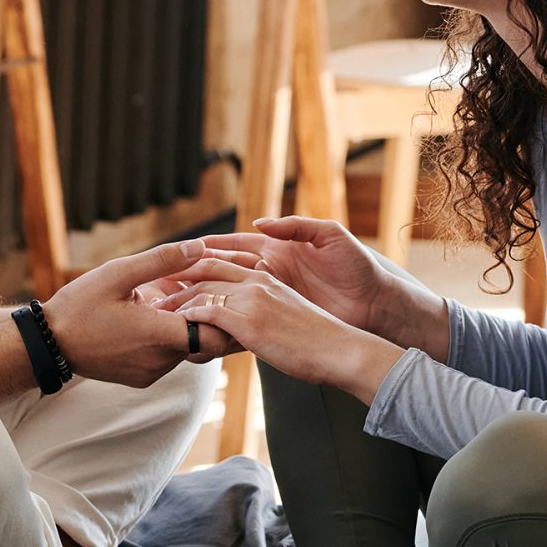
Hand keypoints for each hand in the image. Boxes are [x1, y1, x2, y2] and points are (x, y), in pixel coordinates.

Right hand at [44, 240, 238, 387]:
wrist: (49, 344)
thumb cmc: (80, 305)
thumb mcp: (118, 274)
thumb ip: (162, 260)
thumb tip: (200, 246)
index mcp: (158, 335)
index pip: (216, 335)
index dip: (221, 312)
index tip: (210, 290)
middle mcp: (160, 361)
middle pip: (204, 341)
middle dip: (202, 313)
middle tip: (189, 287)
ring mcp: (152, 372)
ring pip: (187, 349)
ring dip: (183, 325)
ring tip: (164, 298)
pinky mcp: (143, 378)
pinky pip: (168, 357)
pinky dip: (168, 338)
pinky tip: (150, 316)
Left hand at [163, 259, 404, 403]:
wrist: (339, 350)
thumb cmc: (316, 342)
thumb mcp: (286, 318)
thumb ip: (263, 315)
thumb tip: (243, 328)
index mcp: (265, 278)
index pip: (220, 264)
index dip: (193, 267)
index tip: (171, 276)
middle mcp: (257, 282)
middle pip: (205, 270)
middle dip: (176, 277)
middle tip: (152, 287)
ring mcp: (252, 299)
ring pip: (202, 290)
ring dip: (176, 300)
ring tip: (155, 310)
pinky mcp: (249, 320)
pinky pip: (208, 313)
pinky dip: (188, 318)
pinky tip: (173, 326)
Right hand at [198, 217, 393, 332]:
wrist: (376, 304)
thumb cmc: (358, 267)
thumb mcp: (330, 235)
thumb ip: (296, 225)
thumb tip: (258, 224)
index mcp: (281, 249)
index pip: (237, 244)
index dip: (212, 245)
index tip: (185, 247)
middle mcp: (273, 270)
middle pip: (227, 269)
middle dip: (200, 270)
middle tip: (170, 275)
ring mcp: (275, 294)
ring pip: (232, 293)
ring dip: (207, 294)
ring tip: (179, 299)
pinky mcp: (281, 315)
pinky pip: (248, 315)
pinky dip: (227, 317)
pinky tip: (206, 322)